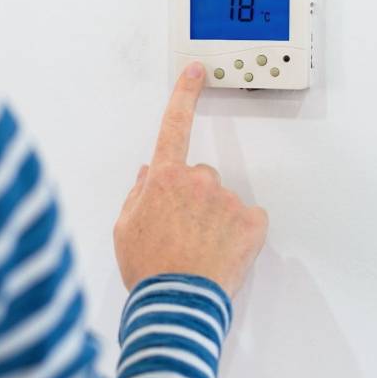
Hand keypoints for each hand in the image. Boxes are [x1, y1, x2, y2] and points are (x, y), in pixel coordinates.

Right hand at [113, 62, 268, 298]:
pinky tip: (223, 252)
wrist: (176, 306)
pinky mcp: (251, 222)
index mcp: (163, 178)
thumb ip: (137, 194)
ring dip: (216, 217)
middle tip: (182, 230)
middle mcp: (197, 181)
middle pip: (200, 175)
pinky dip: (241, 233)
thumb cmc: (148, 270)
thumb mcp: (124, 228)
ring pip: (223, 199)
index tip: (196, 70)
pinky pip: (250, 218)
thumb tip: (148, 174)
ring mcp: (227, 200)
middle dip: (194, 196)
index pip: (173, 126)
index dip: (184, 94)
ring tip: (200, 249)